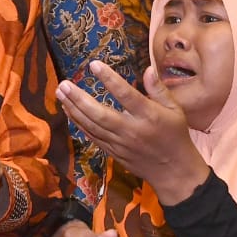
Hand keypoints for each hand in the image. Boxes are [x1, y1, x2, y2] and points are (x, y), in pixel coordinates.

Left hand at [56, 61, 208, 203]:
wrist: (173, 171)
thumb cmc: (175, 135)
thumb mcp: (175, 109)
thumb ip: (159, 89)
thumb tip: (147, 69)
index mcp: (148, 115)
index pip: (125, 94)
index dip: (109, 79)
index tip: (93, 65)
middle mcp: (131, 129)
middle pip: (100, 114)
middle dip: (79, 99)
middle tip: (63, 84)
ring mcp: (120, 143)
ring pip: (92, 126)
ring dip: (74, 109)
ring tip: (60, 93)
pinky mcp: (113, 152)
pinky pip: (92, 136)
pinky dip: (79, 124)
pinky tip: (68, 111)